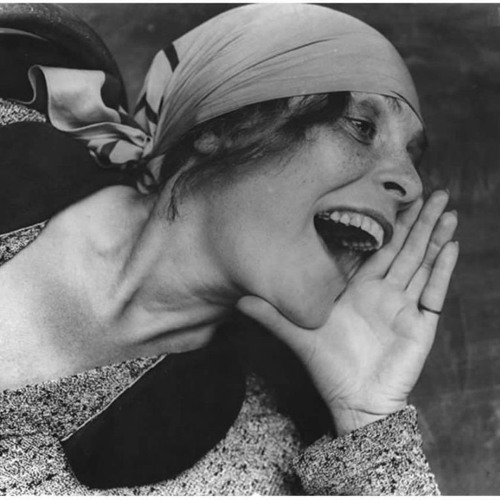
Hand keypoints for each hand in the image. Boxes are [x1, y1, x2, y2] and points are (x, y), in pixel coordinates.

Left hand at [237, 191, 458, 434]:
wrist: (354, 401)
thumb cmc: (328, 368)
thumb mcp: (298, 334)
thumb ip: (271, 315)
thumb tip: (238, 299)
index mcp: (360, 289)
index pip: (376, 248)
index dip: (386, 224)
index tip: (393, 198)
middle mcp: (384, 292)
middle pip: (404, 248)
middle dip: (418, 220)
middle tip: (432, 191)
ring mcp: (404, 306)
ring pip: (422, 263)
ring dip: (435, 236)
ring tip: (447, 209)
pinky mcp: (421, 324)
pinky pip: (434, 292)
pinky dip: (443, 269)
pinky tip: (452, 245)